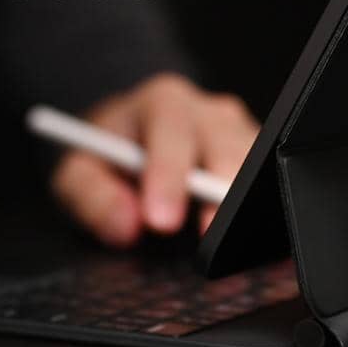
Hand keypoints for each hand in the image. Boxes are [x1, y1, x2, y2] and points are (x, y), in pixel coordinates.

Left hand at [51, 72, 257, 246]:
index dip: (167, 175)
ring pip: (256, 164)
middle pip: (226, 146)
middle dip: (219, 193)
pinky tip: (249, 241)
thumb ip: (92, 196)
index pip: (171, 131)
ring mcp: (239, 136)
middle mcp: (207, 113)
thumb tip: (124, 224)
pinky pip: (268, 184)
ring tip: (231, 244)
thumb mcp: (79, 171)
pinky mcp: (257, 161)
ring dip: (244, 204)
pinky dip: (259, 213)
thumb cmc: (107, 154)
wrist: (129, 140)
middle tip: (208, 238)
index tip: (159, 219)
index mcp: (162, 102)